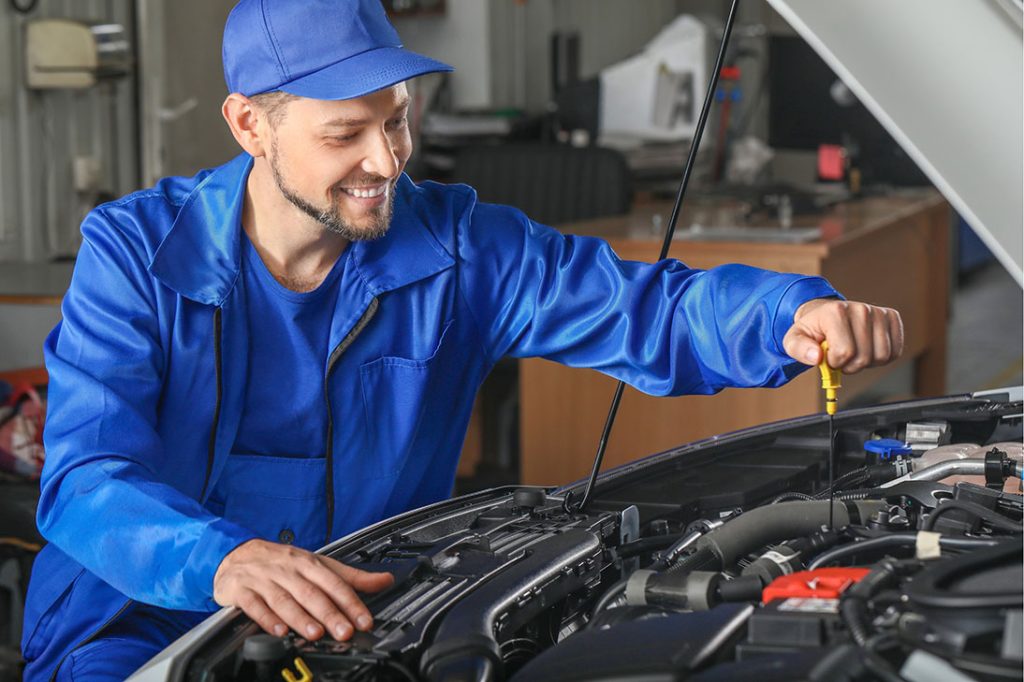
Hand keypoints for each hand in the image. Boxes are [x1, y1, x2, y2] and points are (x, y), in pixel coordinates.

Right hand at [213, 539, 393, 640]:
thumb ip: (351, 577)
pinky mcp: (242, 591)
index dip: (351, 602)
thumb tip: (385, 580)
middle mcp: (288, 571)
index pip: (334, 583)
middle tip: (345, 631)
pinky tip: (279, 631)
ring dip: (301, 618)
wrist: (237, 554)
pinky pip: (255, 606)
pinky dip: (267, 619)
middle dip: (330, 613)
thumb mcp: (318, 564)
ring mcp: (265, 580)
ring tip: (316, 633)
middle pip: (311, 593)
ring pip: (284, 600)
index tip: (364, 620)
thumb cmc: (282, 562)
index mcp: (309, 563)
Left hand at [783, 298, 903, 373]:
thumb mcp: (793, 339)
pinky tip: (867, 349)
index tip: (827, 355)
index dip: (834, 362)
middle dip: (849, 365)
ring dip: (866, 363)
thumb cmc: (812, 329)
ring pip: (882, 356)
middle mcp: (860, 309)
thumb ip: (799, 349)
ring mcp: (878, 312)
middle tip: (840, 355)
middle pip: (864, 357)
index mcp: (835, 312)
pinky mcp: (892, 317)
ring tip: (853, 352)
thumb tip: (816, 357)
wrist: (825, 314)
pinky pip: (895, 351)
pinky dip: (881, 357)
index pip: (844, 352)